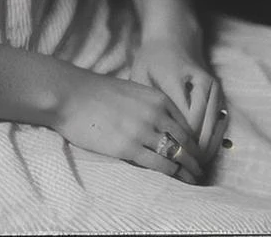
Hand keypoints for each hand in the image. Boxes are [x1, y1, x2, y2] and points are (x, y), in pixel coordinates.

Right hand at [52, 64, 203, 183]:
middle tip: (200, 170)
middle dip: (195, 158)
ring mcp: (142, 131)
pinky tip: (176, 180)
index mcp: (156, 98)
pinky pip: (159, 164)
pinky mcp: (129, 148)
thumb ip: (148, 105)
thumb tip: (157, 121)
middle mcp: (155, 114)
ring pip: (176, 155)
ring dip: (187, 170)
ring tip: (192, 179)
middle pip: (185, 142)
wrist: (71, 95)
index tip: (196, 152)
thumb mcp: (130, 91)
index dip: (193, 141)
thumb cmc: (95, 93)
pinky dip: (172, 174)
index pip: (186, 124)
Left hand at [130, 33, 227, 170]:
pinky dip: (212, 139)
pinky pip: (219, 122)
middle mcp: (201, 83)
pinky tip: (202, 154)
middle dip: (192, 152)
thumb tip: (144, 134)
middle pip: (201, 127)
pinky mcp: (219, 94)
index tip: (170, 161)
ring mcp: (214, 88)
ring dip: (204, 149)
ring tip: (192, 168)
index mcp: (179, 79)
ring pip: (213, 127)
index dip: (178, 144)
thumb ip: (144, 103)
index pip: (184, 121)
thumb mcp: (140, 75)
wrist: (173, 40)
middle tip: (182, 172)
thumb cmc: (151, 60)